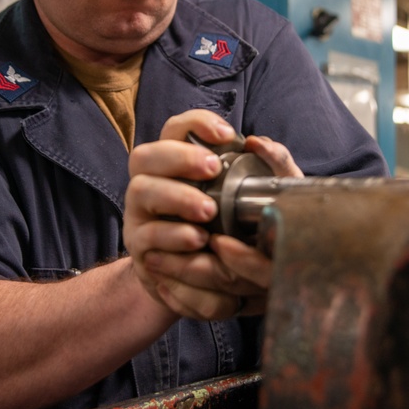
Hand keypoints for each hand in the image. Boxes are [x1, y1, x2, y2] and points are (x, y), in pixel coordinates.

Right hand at [124, 111, 301, 319]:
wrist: (208, 285)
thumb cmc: (233, 231)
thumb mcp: (258, 202)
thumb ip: (267, 170)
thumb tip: (259, 144)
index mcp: (175, 164)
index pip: (175, 129)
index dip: (196, 123)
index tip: (227, 135)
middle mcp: (150, 183)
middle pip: (145, 155)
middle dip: (179, 157)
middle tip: (213, 169)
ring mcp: (140, 215)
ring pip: (140, 190)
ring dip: (175, 196)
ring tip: (208, 211)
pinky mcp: (141, 248)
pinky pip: (147, 236)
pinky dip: (173, 236)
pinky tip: (198, 240)